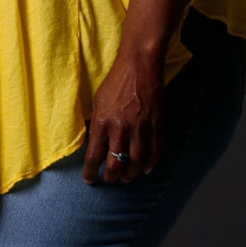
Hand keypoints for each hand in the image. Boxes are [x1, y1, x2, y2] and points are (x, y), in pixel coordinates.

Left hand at [82, 52, 163, 184]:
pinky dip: (150, 164)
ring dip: (130, 175)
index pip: (94, 156)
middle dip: (111, 177)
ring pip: (136, 163)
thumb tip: (94, 144)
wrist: (139, 66)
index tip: (89, 180)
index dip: (91, 172)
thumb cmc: (115, 81)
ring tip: (126, 178)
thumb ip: (96, 124)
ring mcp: (140, 128)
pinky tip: (146, 170)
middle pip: (115, 164)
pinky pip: (154, 152)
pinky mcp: (156, 126)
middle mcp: (120, 128)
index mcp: (102, 122)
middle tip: (109, 179)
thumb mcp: (97, 101)